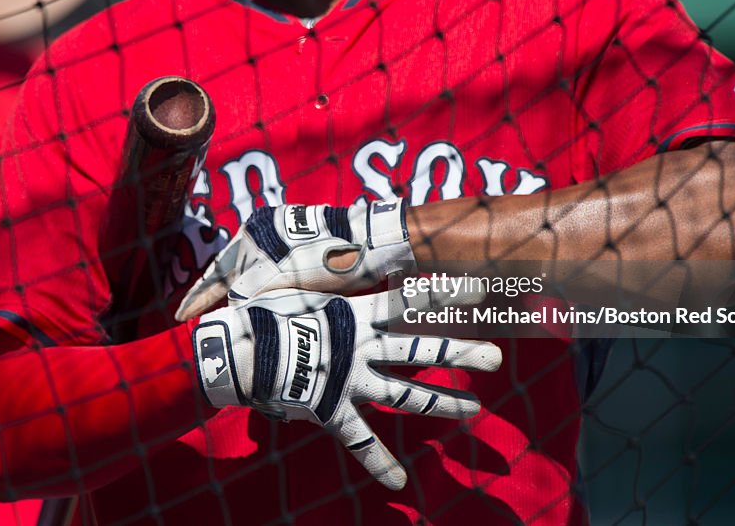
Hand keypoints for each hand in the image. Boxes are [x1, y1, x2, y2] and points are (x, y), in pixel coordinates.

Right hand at [176, 199, 413, 320]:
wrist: (373, 248)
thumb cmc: (326, 259)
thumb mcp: (278, 279)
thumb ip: (246, 293)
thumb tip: (229, 313)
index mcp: (253, 235)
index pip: (215, 274)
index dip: (197, 299)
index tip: (179, 318)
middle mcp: (264, 238)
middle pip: (230, 276)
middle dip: (213, 300)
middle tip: (193, 322)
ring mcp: (284, 249)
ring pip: (251, 284)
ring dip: (239, 304)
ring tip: (224, 327)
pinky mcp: (304, 262)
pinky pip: (272, 286)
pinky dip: (262, 302)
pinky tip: (259, 320)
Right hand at [191, 286, 501, 489]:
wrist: (236, 350)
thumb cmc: (262, 312)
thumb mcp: (297, 287)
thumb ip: (325, 280)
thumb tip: (337, 253)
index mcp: (355, 315)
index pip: (409, 302)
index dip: (445, 295)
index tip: (481, 288)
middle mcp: (361, 347)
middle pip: (421, 350)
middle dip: (461, 353)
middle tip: (498, 357)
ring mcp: (351, 381)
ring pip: (407, 396)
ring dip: (443, 404)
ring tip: (477, 411)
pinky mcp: (333, 410)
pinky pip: (361, 441)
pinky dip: (380, 463)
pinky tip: (401, 482)